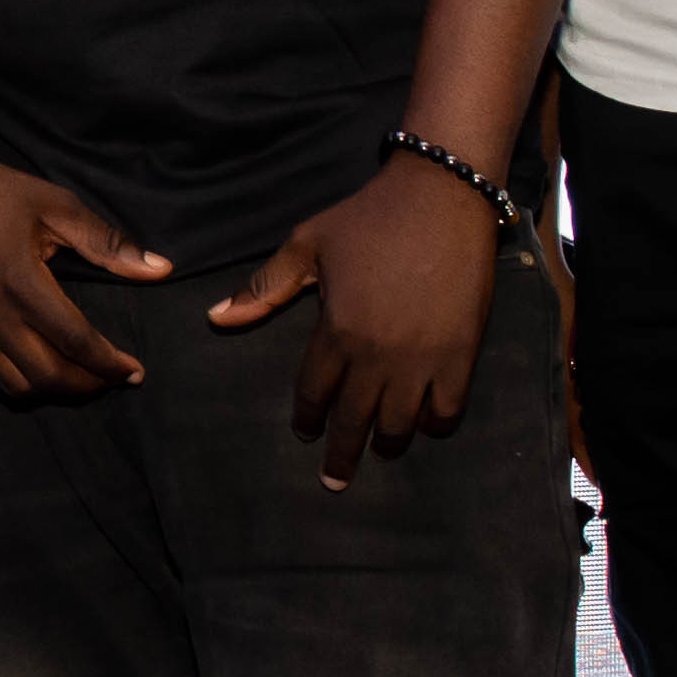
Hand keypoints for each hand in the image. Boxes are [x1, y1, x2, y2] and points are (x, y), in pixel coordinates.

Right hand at [0, 137, 170, 398]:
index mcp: (23, 284)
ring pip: (18, 387)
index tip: (136, 371)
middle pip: (49, 376)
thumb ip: (108, 243)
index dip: (111, 364)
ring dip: (55, 389)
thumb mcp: (57, 206)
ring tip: (80, 377)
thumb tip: (161, 270)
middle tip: (114, 378)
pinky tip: (37, 371)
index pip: (77, 342)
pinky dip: (18, 386)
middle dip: (89, 385)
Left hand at [210, 163, 499, 490]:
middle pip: (354, 422)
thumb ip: (264, 288)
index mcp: (336, 332)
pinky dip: (435, 423)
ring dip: (387, 442)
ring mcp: (421, 359)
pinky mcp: (460, 354)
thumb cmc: (368, 219)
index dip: (308, 418)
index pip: (314, 394)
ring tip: (380, 448)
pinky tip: (425, 423)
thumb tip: (216, 319)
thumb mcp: (307, 245)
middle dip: (341, 455)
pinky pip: (447, 410)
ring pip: (400, 425)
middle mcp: (376, 355)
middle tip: (334, 481)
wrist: (442, 196)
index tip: (305, 431)